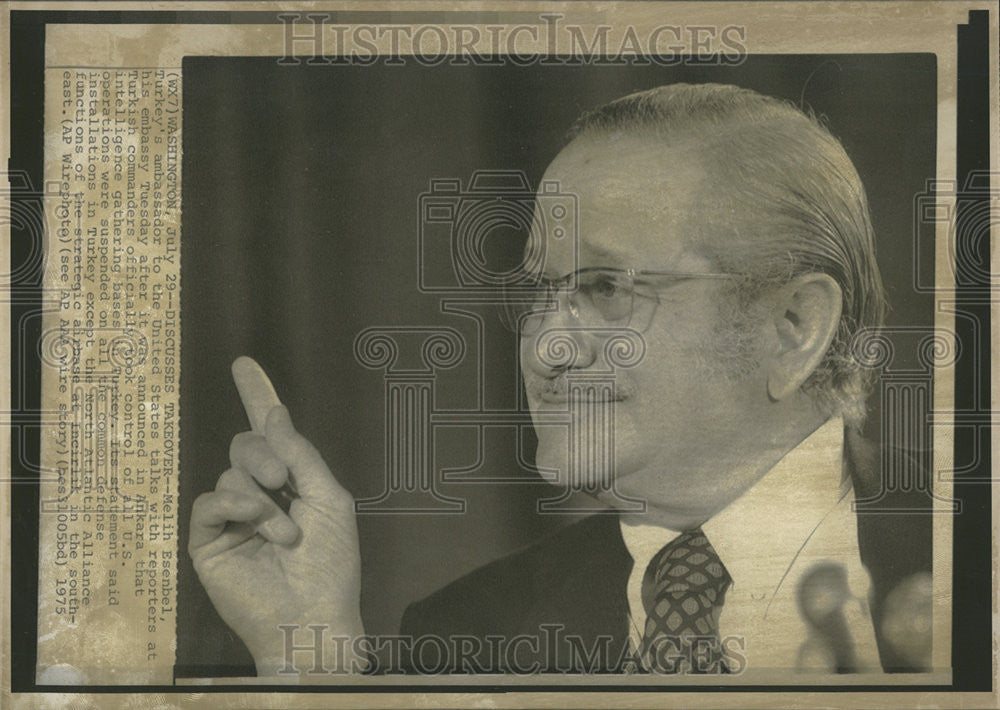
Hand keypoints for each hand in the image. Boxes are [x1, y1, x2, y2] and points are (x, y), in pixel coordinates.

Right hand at [188, 356, 365, 676]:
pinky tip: (258, 525)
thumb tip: (275, 413)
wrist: (312, 615)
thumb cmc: (331, 563)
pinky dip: (237, 506)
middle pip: (247, 443)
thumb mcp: (328, 498)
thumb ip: (300, 454)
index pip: (270, 433)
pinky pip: (210, 500)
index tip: (244, 364)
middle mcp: (259, 495)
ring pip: (231, 471)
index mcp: (291, 484)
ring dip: (263, 497)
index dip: (257, 396)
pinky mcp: (208, 542)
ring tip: (287, 533)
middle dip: (265, 453)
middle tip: (283, 480)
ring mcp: (232, 518)